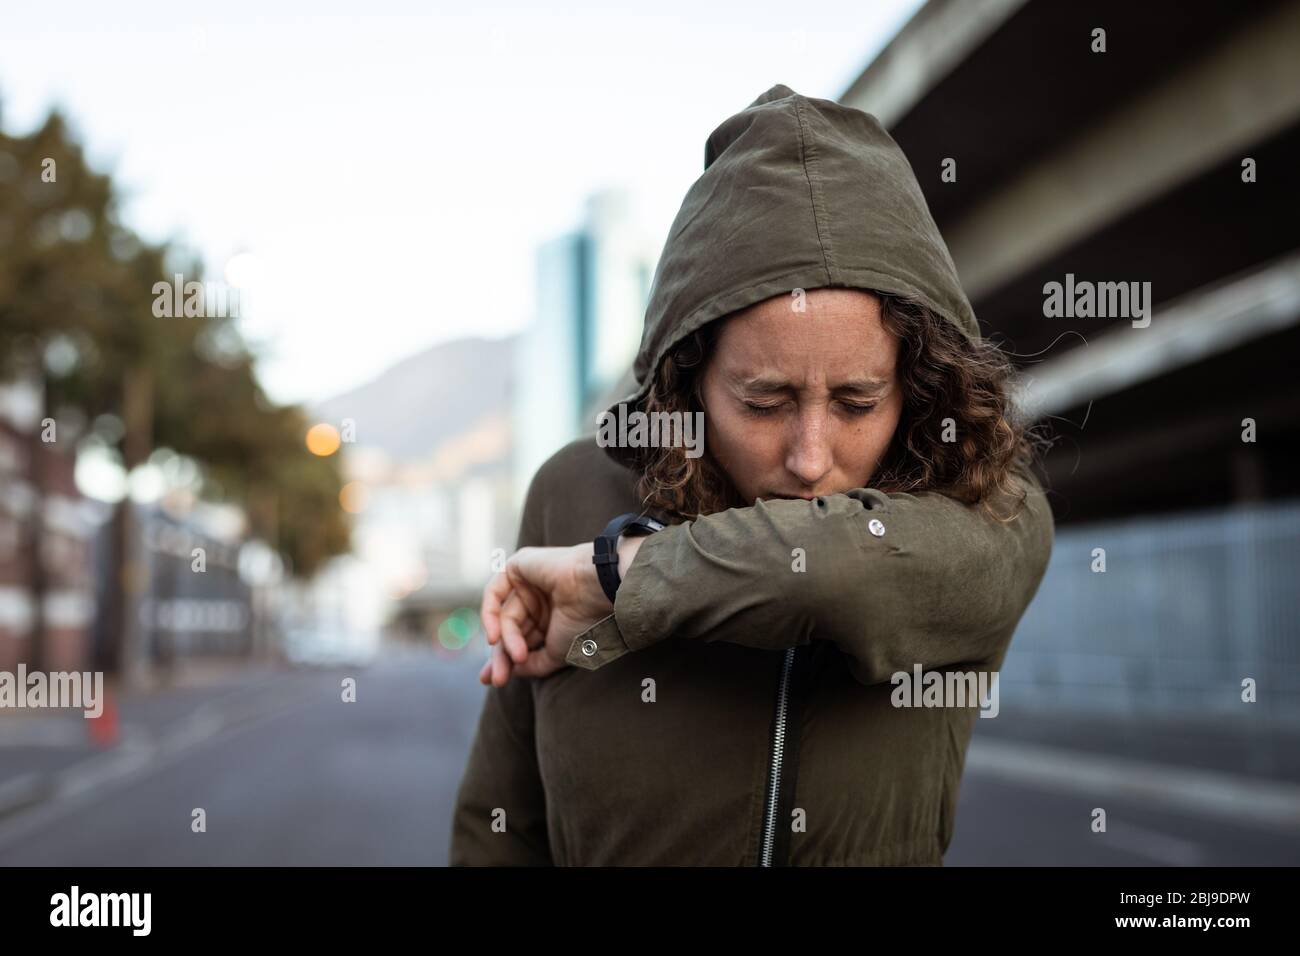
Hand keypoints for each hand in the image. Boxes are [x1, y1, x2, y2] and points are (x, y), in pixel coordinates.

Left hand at [476, 543, 612, 686]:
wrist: (596, 591)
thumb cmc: (585, 621)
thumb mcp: (556, 653)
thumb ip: (532, 664)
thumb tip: (509, 672)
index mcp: (551, 616)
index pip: (521, 638)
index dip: (506, 660)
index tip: (495, 681)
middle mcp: (539, 599)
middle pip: (509, 629)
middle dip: (501, 655)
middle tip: (497, 679)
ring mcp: (528, 582)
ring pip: (504, 616)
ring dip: (506, 641)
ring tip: (517, 656)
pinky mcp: (518, 566)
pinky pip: (494, 593)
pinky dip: (490, 616)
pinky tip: (495, 636)